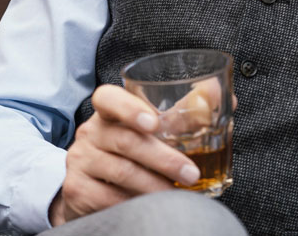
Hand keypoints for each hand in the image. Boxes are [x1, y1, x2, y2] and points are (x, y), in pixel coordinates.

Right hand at [48, 85, 201, 225]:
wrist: (92, 185)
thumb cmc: (129, 149)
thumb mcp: (151, 128)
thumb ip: (184, 110)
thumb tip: (220, 92)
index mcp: (108, 112)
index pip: (107, 98)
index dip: (129, 108)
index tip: (154, 122)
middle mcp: (91, 132)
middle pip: (126, 141)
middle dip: (164, 159)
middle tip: (191, 173)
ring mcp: (80, 160)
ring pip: (121, 172)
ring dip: (155, 185)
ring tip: (178, 194)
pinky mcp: (77, 189)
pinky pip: (108, 198)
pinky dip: (135, 202)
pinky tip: (152, 206)